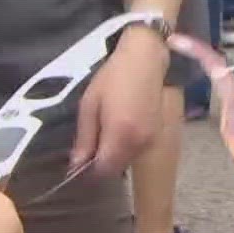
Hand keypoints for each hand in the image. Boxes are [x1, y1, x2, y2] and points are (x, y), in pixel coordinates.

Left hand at [71, 25, 168, 174]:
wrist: (146, 60)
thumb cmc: (113, 77)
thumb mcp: (89, 104)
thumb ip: (84, 138)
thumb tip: (76, 165)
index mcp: (120, 135)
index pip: (103, 171)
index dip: (88, 173)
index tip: (76, 166)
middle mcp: (138, 144)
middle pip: (116, 169)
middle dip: (100, 166)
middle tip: (86, 151)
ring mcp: (151, 140)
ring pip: (126, 162)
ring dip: (113, 158)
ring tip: (101, 138)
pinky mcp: (157, 135)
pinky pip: (136, 152)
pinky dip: (124, 150)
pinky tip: (117, 132)